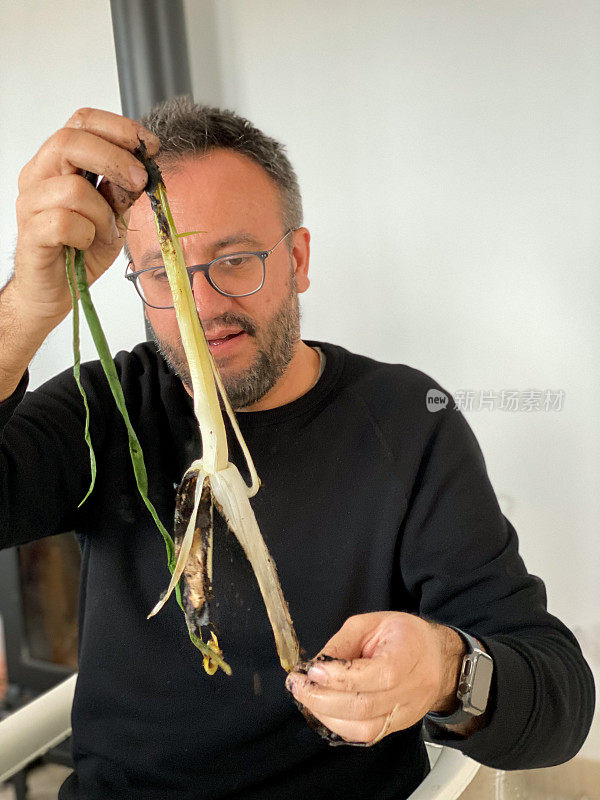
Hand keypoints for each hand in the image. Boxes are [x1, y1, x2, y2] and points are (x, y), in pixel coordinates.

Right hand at [13, 107, 159, 324]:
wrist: (57, 289)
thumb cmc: (80, 248)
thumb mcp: (114, 214)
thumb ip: (123, 190)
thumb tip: (142, 168)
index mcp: (59, 162)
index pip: (83, 121)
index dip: (120, 128)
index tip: (150, 146)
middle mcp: (39, 175)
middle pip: (72, 140)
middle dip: (116, 159)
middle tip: (139, 181)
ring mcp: (31, 203)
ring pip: (73, 188)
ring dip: (102, 213)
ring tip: (103, 231)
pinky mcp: (31, 232)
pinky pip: (65, 223)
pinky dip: (86, 235)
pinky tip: (85, 244)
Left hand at [285, 611, 465, 744]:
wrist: (436, 657)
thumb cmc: (402, 634)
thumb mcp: (369, 624)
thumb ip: (341, 644)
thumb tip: (313, 668)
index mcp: (410, 652)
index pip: (379, 675)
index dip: (340, 676)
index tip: (311, 670)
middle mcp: (413, 689)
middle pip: (366, 707)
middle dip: (322, 699)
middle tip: (297, 686)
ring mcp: (407, 713)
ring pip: (364, 729)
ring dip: (327, 716)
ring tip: (306, 698)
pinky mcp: (398, 727)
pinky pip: (366, 736)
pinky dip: (339, 725)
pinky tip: (323, 710)